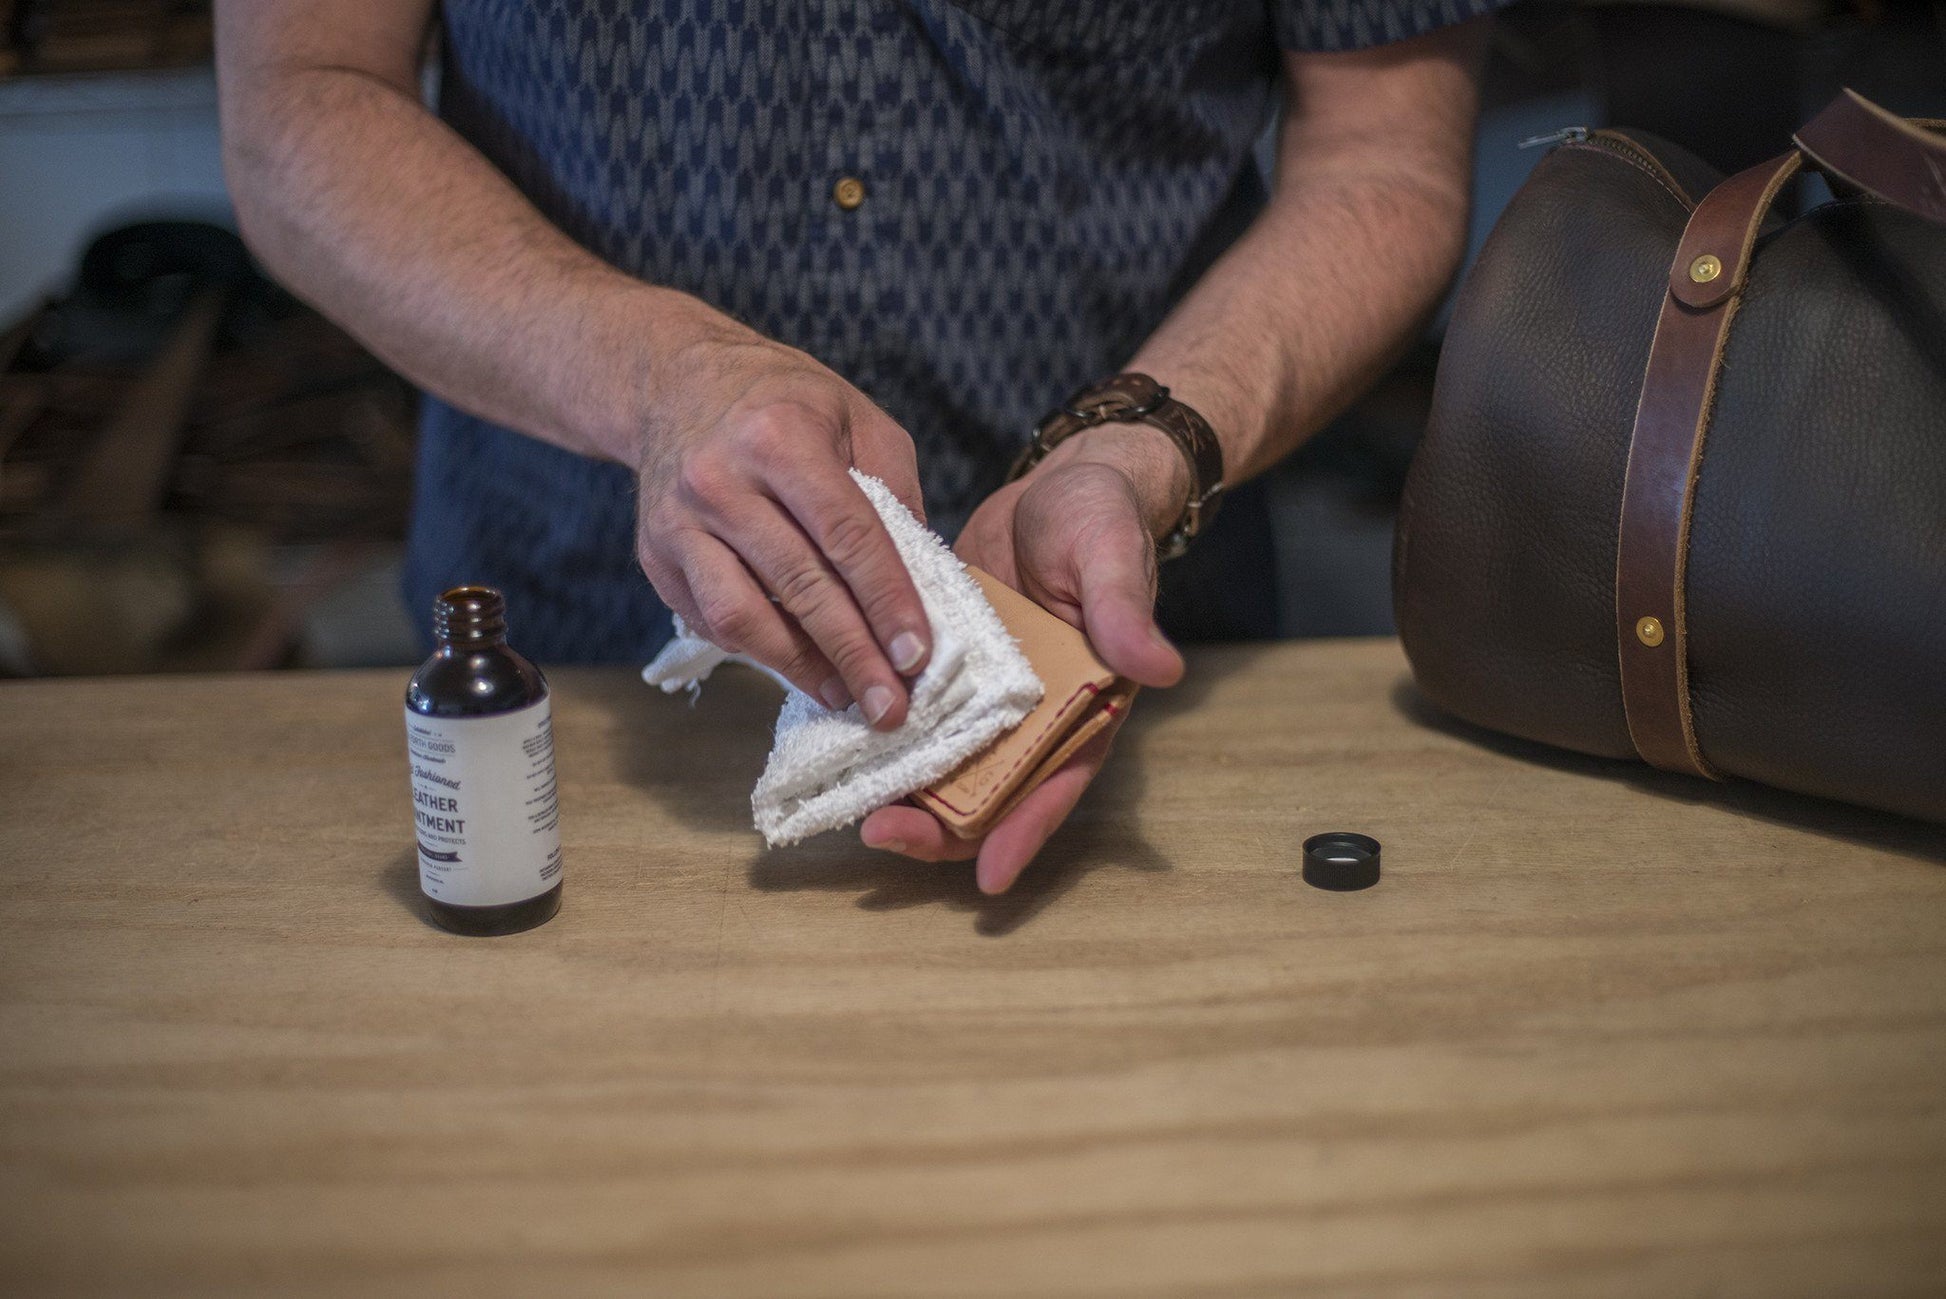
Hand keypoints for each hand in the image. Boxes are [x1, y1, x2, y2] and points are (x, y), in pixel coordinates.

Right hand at [634, 310, 931, 728]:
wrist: (674, 385)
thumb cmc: (783, 403)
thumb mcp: (855, 416)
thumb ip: (894, 488)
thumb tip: (921, 579)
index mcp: (779, 436)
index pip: (845, 533)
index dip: (885, 599)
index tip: (917, 654)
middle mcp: (719, 479)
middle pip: (799, 584)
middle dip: (852, 653)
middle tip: (891, 706)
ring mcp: (678, 522)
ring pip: (742, 615)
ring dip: (800, 666)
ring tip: (845, 696)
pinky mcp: (655, 556)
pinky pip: (712, 620)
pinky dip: (759, 651)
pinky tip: (799, 665)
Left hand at [858, 425, 1189, 891]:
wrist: (1060, 483)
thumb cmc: (1102, 522)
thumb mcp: (1112, 559)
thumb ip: (1125, 614)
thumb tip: (1159, 667)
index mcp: (1082, 708)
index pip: (1056, 785)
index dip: (1024, 833)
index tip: (990, 881)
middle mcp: (1029, 717)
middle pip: (985, 794)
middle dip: (937, 827)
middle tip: (881, 833)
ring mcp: (981, 697)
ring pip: (938, 763)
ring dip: (898, 789)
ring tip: (846, 803)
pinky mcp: (942, 666)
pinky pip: (910, 712)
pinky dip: (877, 731)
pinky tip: (830, 743)